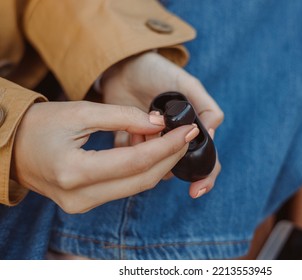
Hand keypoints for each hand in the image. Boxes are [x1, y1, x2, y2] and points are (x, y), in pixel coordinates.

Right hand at [11, 101, 198, 212]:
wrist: (11, 148)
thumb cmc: (40, 125)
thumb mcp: (81, 112)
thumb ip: (123, 116)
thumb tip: (158, 123)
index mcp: (74, 171)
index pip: (136, 162)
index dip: (167, 146)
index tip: (188, 131)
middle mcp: (80, 197)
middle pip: (142, 180)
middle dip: (170, 157)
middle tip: (186, 136)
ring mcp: (82, 205)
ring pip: (136, 187)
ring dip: (158, 165)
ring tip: (171, 141)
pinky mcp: (86, 204)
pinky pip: (124, 188)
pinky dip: (142, 171)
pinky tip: (152, 153)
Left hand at [101, 51, 223, 197]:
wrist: (123, 66)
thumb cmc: (158, 72)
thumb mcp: (186, 84)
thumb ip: (205, 106)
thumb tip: (211, 134)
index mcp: (192, 127)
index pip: (207, 159)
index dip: (205, 176)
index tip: (196, 191)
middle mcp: (173, 139)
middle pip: (179, 166)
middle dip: (168, 162)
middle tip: (154, 143)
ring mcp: (152, 142)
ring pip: (154, 164)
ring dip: (147, 150)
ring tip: (139, 128)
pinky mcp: (129, 142)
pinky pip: (130, 157)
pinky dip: (130, 147)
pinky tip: (128, 131)